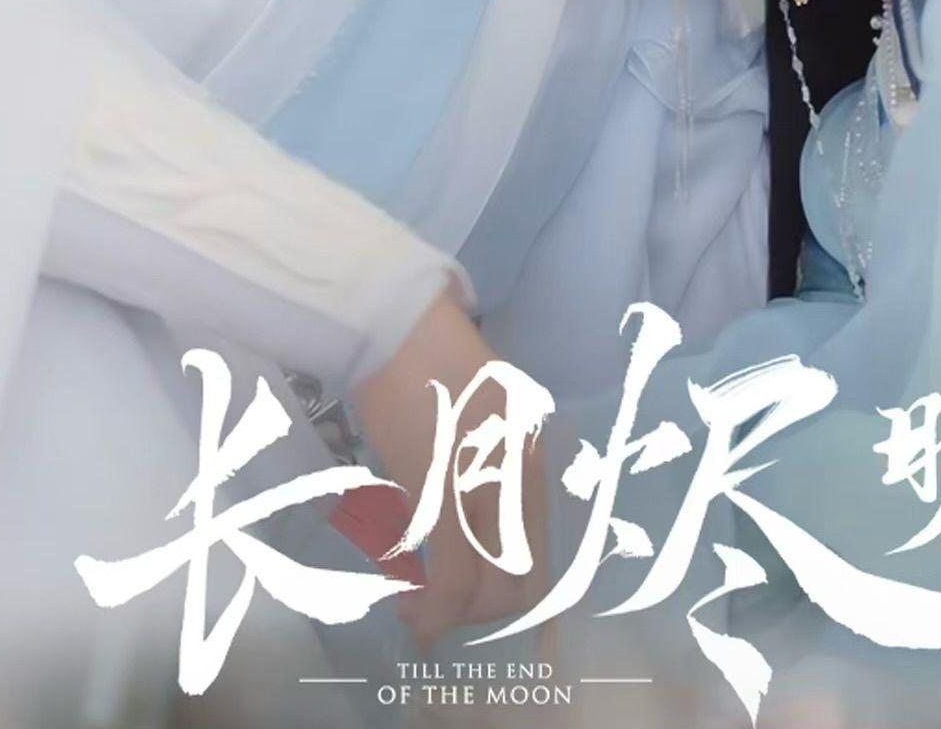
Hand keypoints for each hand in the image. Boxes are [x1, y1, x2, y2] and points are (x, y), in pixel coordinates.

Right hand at [349, 285, 553, 649]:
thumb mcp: (479, 410)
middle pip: (524, 583)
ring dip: (456, 616)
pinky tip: (412, 613)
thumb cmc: (428, 355)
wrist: (399, 324)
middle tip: (442, 605)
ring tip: (419, 608)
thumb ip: (486, 461)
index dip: (511, 593)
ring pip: (491, 590)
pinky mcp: (445, 490)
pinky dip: (434, 612)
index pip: (542, 552)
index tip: (474, 602)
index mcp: (531, 455)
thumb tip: (466, 512)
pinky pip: (452, 577)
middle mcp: (522, 478)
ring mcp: (489, 486)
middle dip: (483, 614)